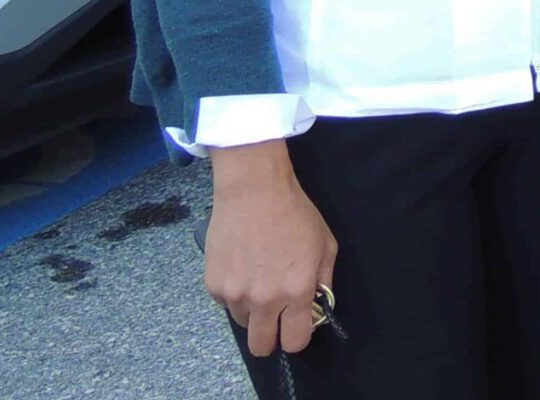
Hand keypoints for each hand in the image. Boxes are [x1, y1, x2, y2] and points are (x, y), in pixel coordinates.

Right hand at [205, 141, 336, 355]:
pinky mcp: (213, 286)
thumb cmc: (295, 215)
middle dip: (270, 338)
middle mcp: (264, 300)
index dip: (297, 338)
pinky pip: (226, 303)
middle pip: (261, 346)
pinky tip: (243, 267)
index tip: (296, 327)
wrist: (254, 192)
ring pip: (243, 323)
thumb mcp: (325, 245)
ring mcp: (235, 295)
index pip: (294, 341)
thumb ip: (324, 282)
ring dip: (252, 311)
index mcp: (296, 291)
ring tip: (259, 279)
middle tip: (274, 318)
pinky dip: (235, 293)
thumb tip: (316, 308)